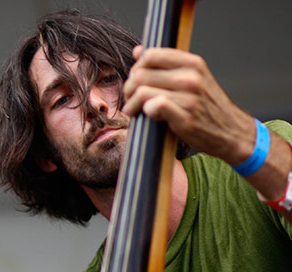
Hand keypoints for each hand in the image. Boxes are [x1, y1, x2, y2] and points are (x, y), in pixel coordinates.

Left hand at [122, 46, 254, 164]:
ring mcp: (189, 97)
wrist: (231, 131)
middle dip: (129, 89)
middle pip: (140, 75)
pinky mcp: (185, 117)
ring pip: (142, 92)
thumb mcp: (191, 78)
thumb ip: (164, 65)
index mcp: (192, 63)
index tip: (136, 81)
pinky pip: (154, 106)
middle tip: (131, 99)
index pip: (150, 55)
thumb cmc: (206, 106)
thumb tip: (138, 51)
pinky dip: (144, 112)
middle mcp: (191, 77)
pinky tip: (147, 117)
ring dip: (132, 104)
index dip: (137, 68)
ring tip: (134, 110)